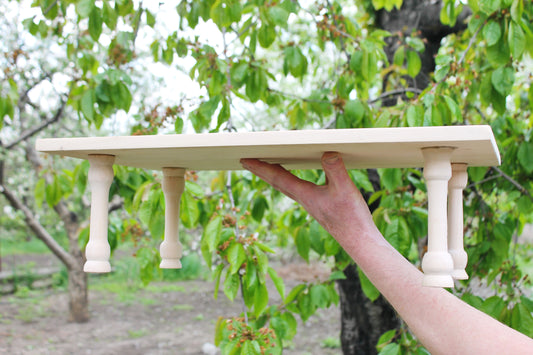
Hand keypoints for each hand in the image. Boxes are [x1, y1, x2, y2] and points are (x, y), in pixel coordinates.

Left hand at [240, 152, 376, 242]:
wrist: (358, 241)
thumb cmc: (350, 217)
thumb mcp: (344, 188)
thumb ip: (335, 169)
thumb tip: (326, 152)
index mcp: (304, 194)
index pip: (277, 177)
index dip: (260, 167)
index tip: (244, 160)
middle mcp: (303, 199)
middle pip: (276, 182)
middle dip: (261, 170)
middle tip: (247, 161)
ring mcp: (310, 204)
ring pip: (286, 186)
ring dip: (274, 175)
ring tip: (266, 167)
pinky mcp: (319, 207)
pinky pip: (298, 190)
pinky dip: (290, 181)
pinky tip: (296, 180)